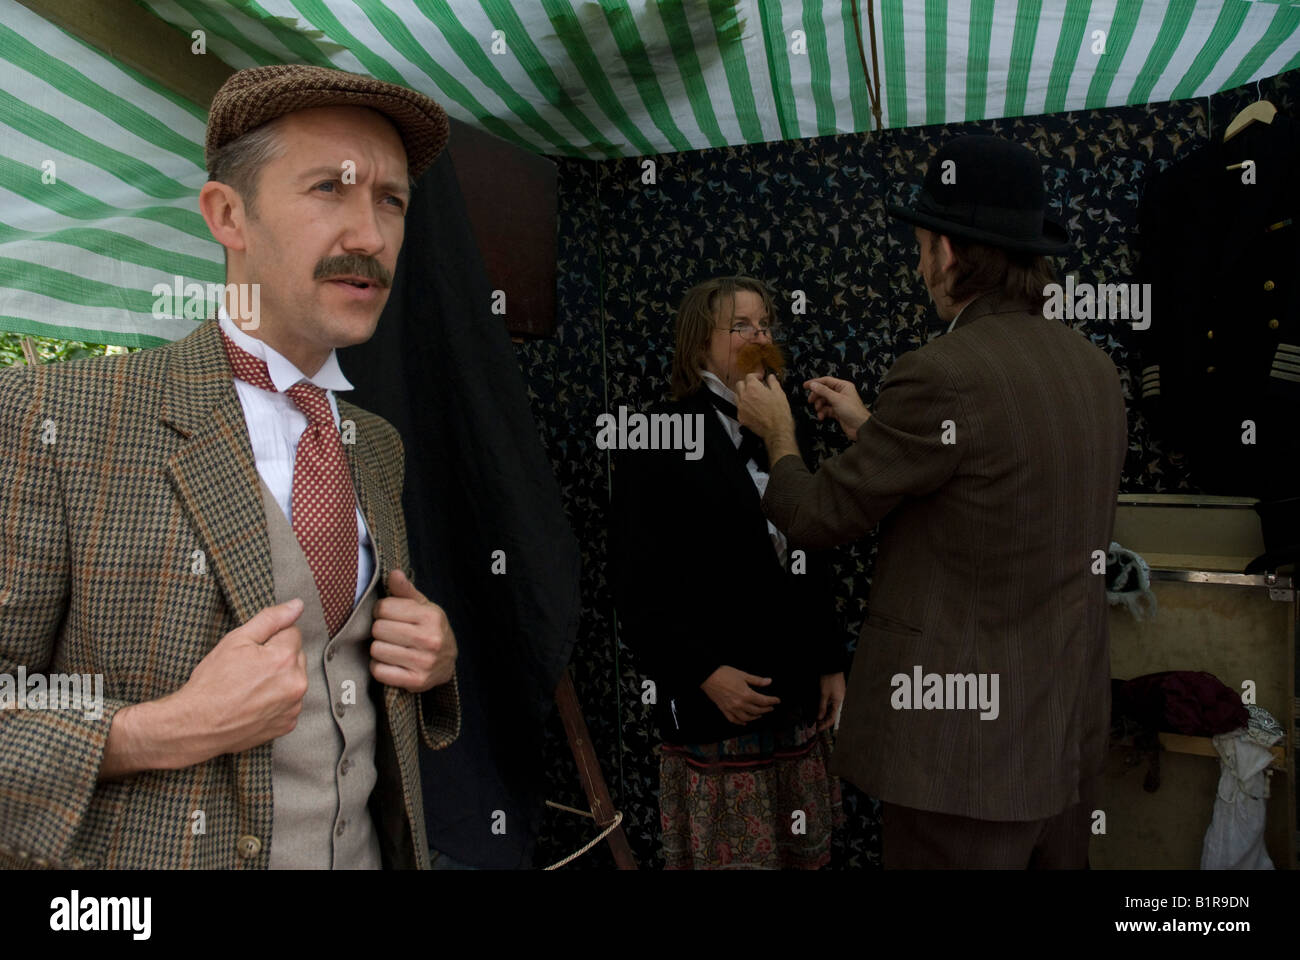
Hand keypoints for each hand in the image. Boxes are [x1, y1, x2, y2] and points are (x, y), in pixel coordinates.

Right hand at [177, 598, 308, 757]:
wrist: (196, 725)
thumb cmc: (212, 683)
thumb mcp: (236, 640)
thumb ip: (271, 619)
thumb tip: (297, 605)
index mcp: (285, 658)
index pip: (292, 632)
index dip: (270, 638)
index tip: (252, 651)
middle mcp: (296, 683)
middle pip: (295, 656)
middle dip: (278, 658)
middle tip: (248, 669)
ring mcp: (293, 707)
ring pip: (293, 680)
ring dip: (279, 680)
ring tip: (249, 688)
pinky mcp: (287, 724)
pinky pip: (289, 704)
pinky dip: (276, 702)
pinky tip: (254, 703)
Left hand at [370, 569, 456, 692]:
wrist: (447, 662)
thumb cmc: (430, 629)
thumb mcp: (423, 607)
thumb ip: (405, 591)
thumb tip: (394, 574)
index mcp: (431, 617)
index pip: (384, 608)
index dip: (381, 611)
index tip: (389, 616)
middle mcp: (430, 639)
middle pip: (378, 629)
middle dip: (380, 630)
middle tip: (390, 633)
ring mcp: (424, 662)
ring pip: (377, 650)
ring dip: (379, 649)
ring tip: (391, 647)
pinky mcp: (416, 681)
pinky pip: (379, 671)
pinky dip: (379, 667)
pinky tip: (390, 663)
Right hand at [700, 665, 780, 724]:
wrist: (708, 676)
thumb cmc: (725, 673)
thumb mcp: (743, 674)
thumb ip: (757, 680)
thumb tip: (769, 681)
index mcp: (746, 694)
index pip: (763, 701)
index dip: (772, 701)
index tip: (777, 700)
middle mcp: (740, 704)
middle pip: (757, 710)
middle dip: (766, 709)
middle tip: (771, 707)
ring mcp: (732, 709)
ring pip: (747, 717)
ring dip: (755, 717)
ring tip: (760, 714)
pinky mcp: (724, 710)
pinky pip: (734, 720)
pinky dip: (741, 722)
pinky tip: (745, 721)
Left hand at [735, 372, 794, 441]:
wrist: (776, 430)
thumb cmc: (779, 413)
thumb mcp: (779, 393)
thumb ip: (773, 382)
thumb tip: (771, 378)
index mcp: (753, 388)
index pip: (749, 376)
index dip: (756, 376)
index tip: (760, 378)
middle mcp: (744, 396)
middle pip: (740, 384)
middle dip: (747, 383)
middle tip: (755, 386)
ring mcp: (741, 407)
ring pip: (737, 396)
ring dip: (743, 394)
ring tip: (752, 397)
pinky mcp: (741, 417)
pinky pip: (739, 408)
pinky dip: (743, 406)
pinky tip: (751, 408)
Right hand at [804, 377, 870, 439]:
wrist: (860, 427)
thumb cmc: (853, 412)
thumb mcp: (836, 399)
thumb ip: (823, 391)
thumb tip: (813, 385)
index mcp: (843, 386)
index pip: (826, 381)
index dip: (815, 383)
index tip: (805, 386)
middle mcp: (841, 393)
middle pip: (824, 391)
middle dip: (817, 396)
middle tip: (810, 401)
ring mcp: (839, 403)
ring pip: (824, 401)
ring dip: (819, 406)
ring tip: (819, 410)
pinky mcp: (837, 412)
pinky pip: (826, 410)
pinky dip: (823, 413)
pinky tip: (822, 416)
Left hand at [817, 672, 845, 731]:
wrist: (832, 668)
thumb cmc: (829, 679)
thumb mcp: (824, 694)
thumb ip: (822, 707)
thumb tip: (819, 718)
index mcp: (839, 703)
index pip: (833, 719)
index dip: (825, 725)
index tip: (818, 729)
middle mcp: (840, 702)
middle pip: (833, 716)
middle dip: (824, 722)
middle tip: (815, 726)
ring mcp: (838, 698)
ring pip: (832, 711)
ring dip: (824, 716)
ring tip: (816, 720)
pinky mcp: (835, 695)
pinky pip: (831, 705)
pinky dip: (825, 710)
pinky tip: (820, 712)